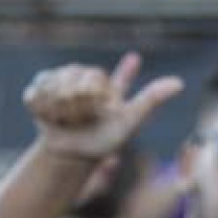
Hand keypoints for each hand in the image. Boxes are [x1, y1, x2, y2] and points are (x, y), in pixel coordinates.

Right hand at [24, 53, 182, 163]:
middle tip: (85, 115)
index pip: (120, 80)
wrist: (69, 156)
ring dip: (63, 104)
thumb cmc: (100, 143)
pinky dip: (44, 106)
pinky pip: (38, 92)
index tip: (136, 60)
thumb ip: (151, 100)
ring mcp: (62, 87)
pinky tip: (51, 116)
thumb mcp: (128, 122)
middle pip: (80, 74)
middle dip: (81, 96)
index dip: (127, 72)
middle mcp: (87, 87)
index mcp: (110, 95)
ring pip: (57, 83)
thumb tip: (179, 82)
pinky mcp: (39, 92)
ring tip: (68, 119)